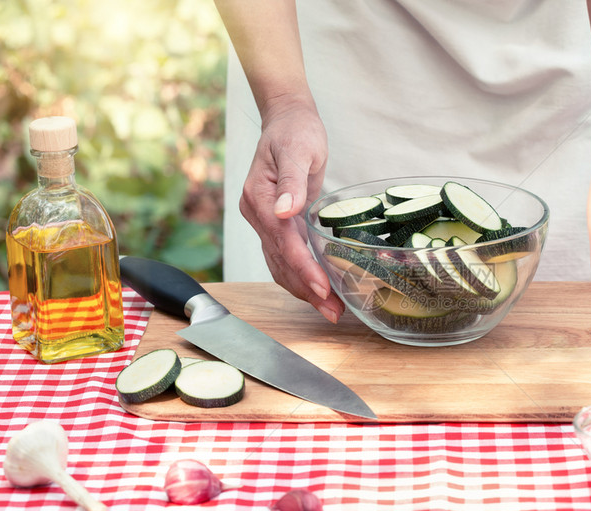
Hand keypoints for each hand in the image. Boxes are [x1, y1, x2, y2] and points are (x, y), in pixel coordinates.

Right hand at [238, 94, 343, 322]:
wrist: (288, 119)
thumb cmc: (296, 130)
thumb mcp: (298, 149)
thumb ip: (291, 180)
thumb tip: (285, 210)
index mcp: (259, 198)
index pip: (282, 241)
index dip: (303, 267)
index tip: (323, 287)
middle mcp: (257, 213)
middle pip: (281, 261)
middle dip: (307, 289)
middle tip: (333, 311)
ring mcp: (265, 221)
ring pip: (281, 265)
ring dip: (305, 290)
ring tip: (331, 310)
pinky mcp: (277, 223)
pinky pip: (285, 257)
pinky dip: (301, 276)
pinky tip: (320, 290)